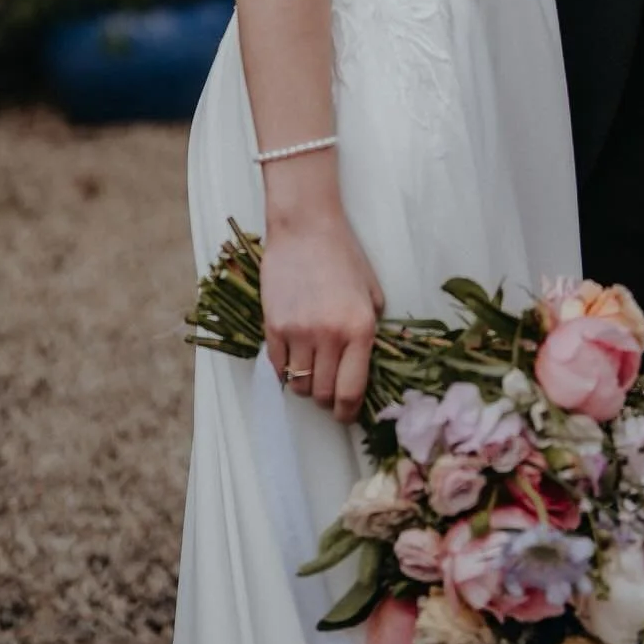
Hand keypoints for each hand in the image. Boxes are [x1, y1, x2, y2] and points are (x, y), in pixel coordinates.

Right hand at [261, 210, 384, 421]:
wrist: (305, 228)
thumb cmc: (343, 255)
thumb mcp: (370, 292)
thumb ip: (370, 329)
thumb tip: (365, 364)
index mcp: (360, 328)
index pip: (352, 391)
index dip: (348, 412)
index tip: (347, 415)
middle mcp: (330, 336)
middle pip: (324, 394)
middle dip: (328, 400)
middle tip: (330, 391)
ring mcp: (298, 332)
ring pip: (299, 385)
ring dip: (306, 385)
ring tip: (312, 370)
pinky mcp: (273, 326)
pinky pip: (278, 368)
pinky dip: (286, 370)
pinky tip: (294, 357)